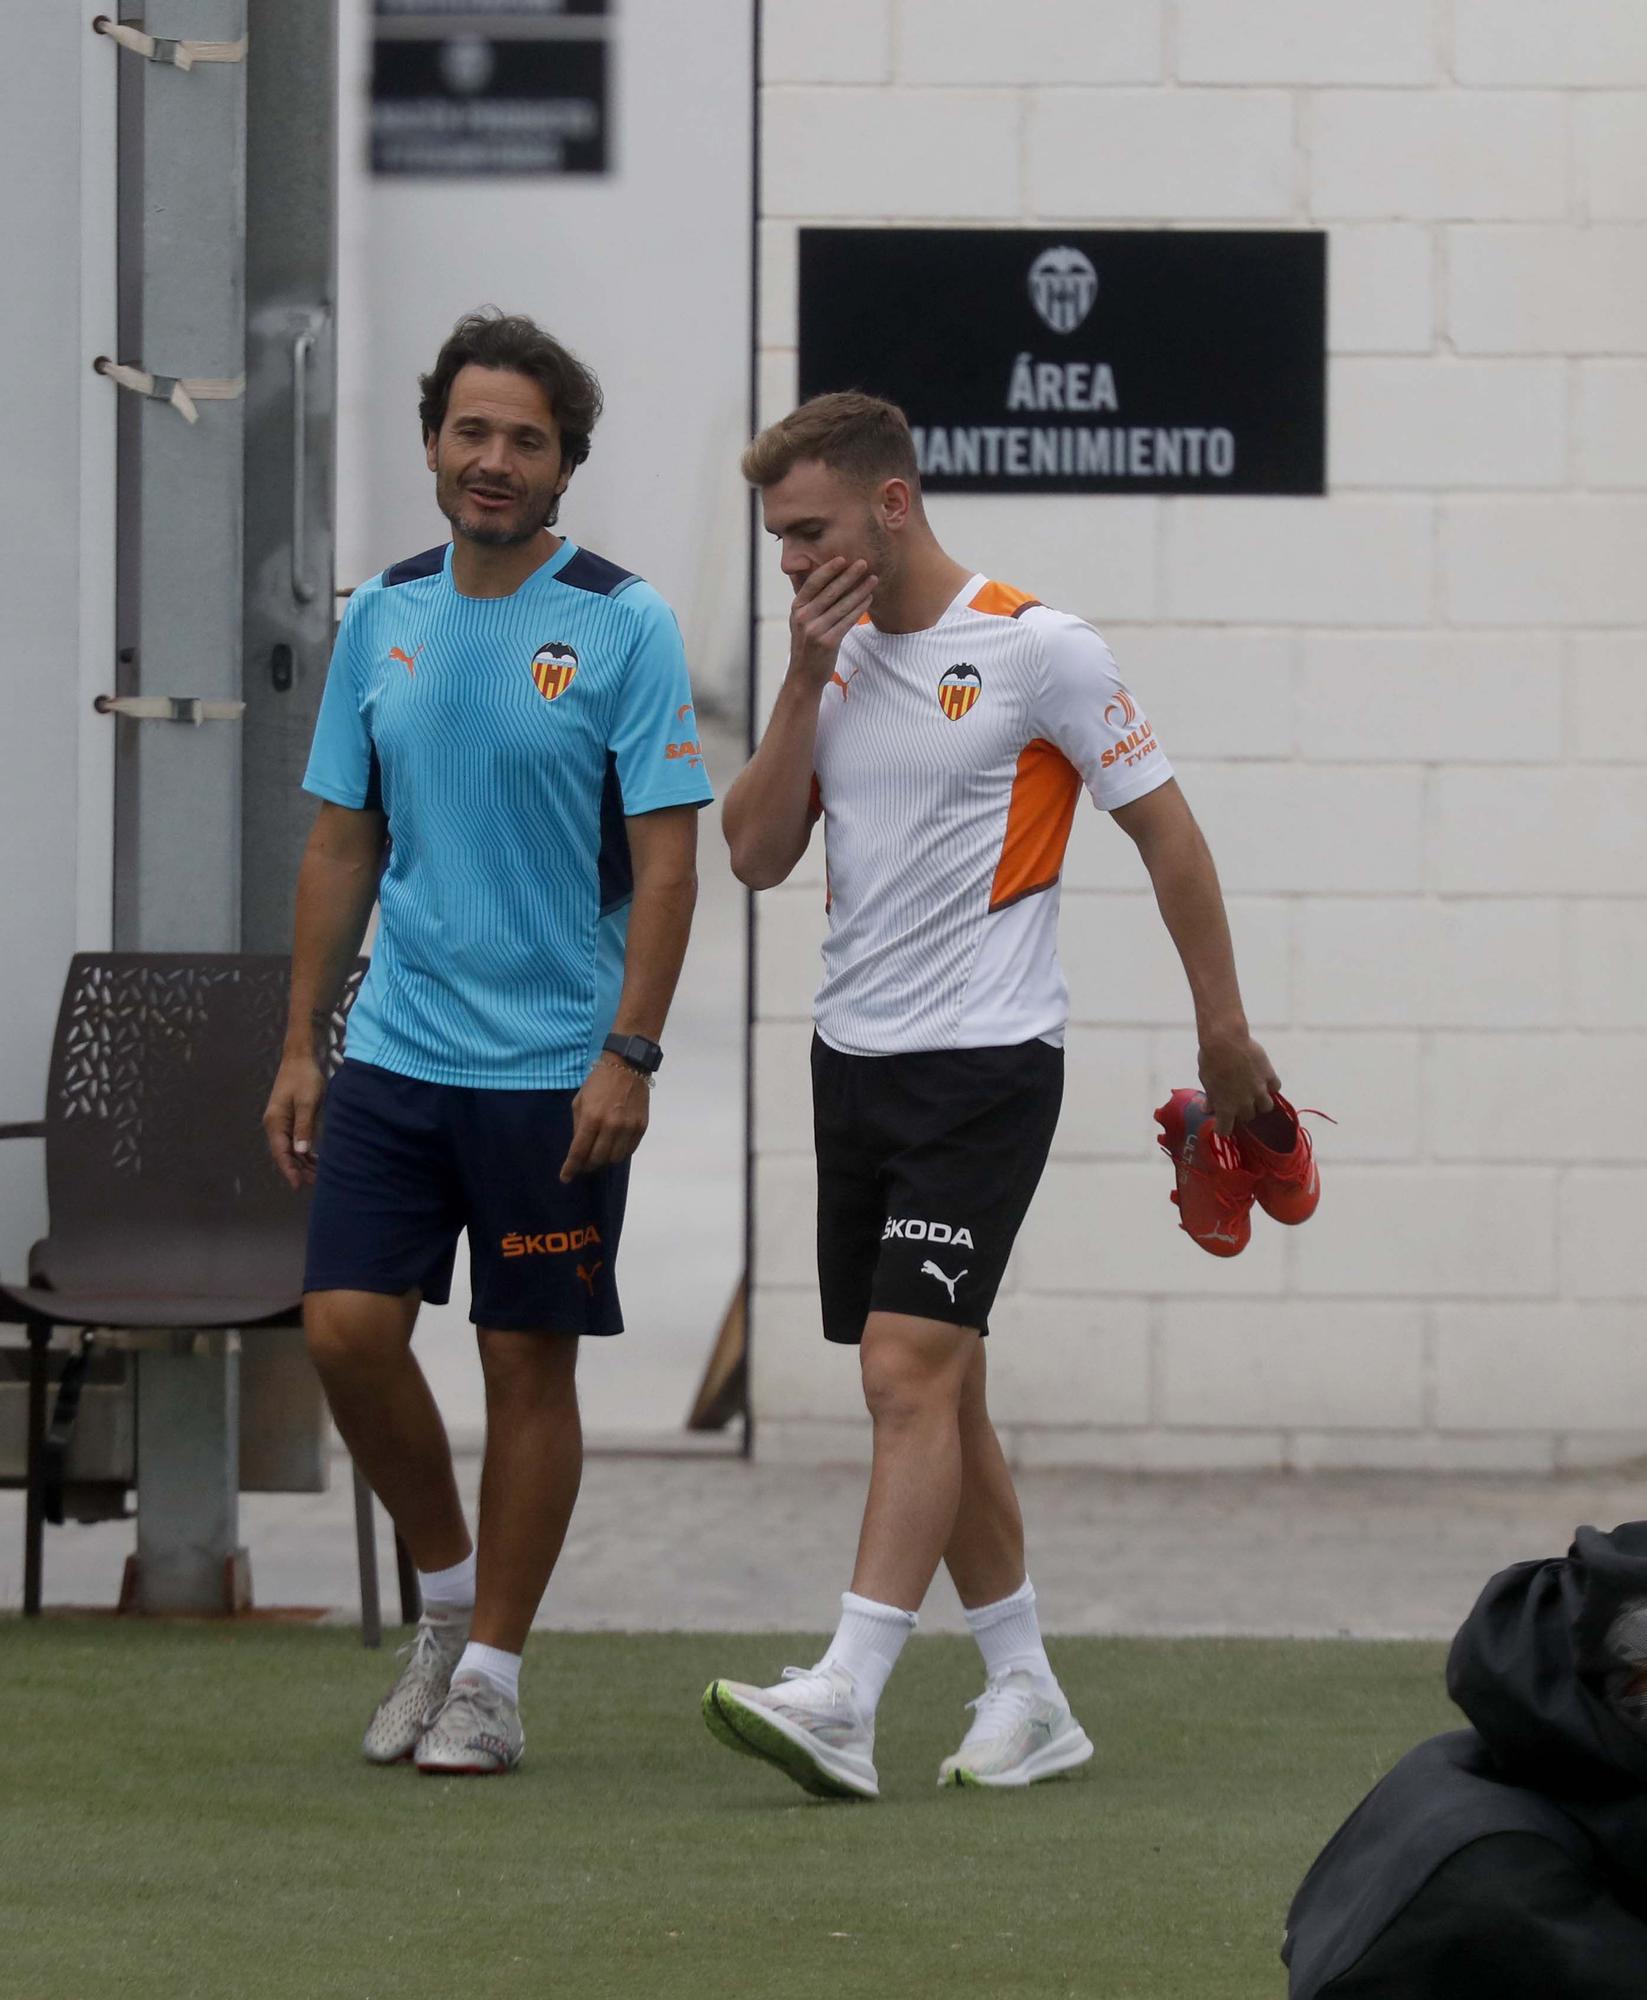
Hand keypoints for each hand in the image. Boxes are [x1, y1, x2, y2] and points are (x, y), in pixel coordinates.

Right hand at [263, 1054, 325, 1188]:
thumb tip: (301, 1151)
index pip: (281, 1152)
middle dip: (299, 1169)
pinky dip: (304, 1151)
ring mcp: (281, 1122)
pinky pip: (294, 1140)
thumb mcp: (307, 1102)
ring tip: (319, 1175)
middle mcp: (274, 1125)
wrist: (300, 1058)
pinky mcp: (289, 1119)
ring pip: (290, 1149)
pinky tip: (316, 1159)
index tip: (299, 1185)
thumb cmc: (304, 1077)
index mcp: (275, 1122)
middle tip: (316, 1183)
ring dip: (303, 1162)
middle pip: (285, 1153)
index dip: (290, 1170)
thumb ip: (304, 1126)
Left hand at [560, 1058, 650, 1181]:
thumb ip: (579, 1126)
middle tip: (583, 1164)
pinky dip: (620, 1153)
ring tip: (599, 1154)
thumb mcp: (580, 1101)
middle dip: (587, 1165)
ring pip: (615, 1158)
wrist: (628, 1066)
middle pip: (598, 1159)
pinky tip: (614, 1147)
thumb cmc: (598, 1082)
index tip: (565, 1178)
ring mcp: (629, 1128)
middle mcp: (611, 1126)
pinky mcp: (641, 1127)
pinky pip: (629, 1150)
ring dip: (604, 1160)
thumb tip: (580, 1148)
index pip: (579, 1152)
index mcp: (592, 1118)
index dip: (571, 1168)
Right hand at [788, 557, 877, 688]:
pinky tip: (869, 599)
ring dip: (860, 590)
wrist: (804, 676)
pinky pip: (848, 621)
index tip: (843, 558)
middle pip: (830, 592)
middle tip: (864, 563)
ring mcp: (815, 630)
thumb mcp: (800, 621)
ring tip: (873, 580)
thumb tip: (813, 574)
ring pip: (842, 605)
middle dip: (849, 576)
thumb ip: (808, 600)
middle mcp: (804, 617)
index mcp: (796, 608)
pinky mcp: (828, 642)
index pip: (813, 583)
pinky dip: (860, 608)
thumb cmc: (806, 644)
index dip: (828, 570)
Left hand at [1197, 1032, 1280, 1136]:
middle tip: (1237, 1100)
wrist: (1225, 1040)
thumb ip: (1211, 1098)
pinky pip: (1275, 1087)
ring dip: (1260, 1102)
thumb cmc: (1210, 1060)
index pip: (1226, 1130)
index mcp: (1226, 1107)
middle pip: (1248, 1117)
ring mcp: (1259, 1090)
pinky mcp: (1269, 1075)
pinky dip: (1270, 1086)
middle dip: (1243, 1111)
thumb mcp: (1206, 1080)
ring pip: (1266, 1107)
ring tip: (1253, 1093)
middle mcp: (1245, 1103)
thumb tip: (1207, 1109)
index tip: (1222, 1123)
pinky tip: (1263, 1080)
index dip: (1223, 1128)